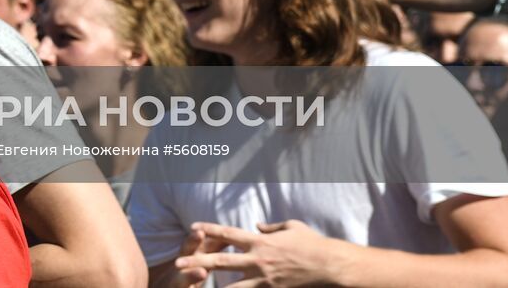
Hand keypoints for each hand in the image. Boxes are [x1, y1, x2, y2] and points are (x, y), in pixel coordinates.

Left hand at [175, 220, 344, 287]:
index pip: (228, 234)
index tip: (192, 227)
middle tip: (178, 263)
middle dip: (197, 262)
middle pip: (220, 261)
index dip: (209, 230)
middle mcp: (257, 260)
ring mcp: (263, 278)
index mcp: (259, 241)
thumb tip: (257, 226)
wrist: (330, 265)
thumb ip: (270, 227)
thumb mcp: (291, 227)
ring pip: (232, 286)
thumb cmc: (312, 244)